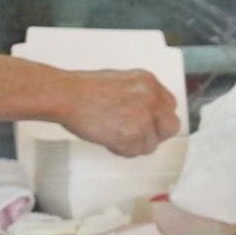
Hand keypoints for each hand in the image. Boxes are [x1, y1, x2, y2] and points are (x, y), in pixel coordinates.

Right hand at [58, 69, 180, 156]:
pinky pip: (134, 152)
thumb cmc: (84, 90)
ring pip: (151, 144)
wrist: (65, 95)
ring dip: (133, 144)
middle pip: (170, 127)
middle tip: (136, 135)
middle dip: (154, 135)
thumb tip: (149, 114)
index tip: (148, 123)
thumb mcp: (122, 82)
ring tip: (113, 132)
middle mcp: (151, 98)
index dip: (158, 119)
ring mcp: (143, 116)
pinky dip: (120, 149)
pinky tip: (108, 137)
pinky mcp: (132, 134)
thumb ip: (140, 96)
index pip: (170, 107)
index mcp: (149, 82)